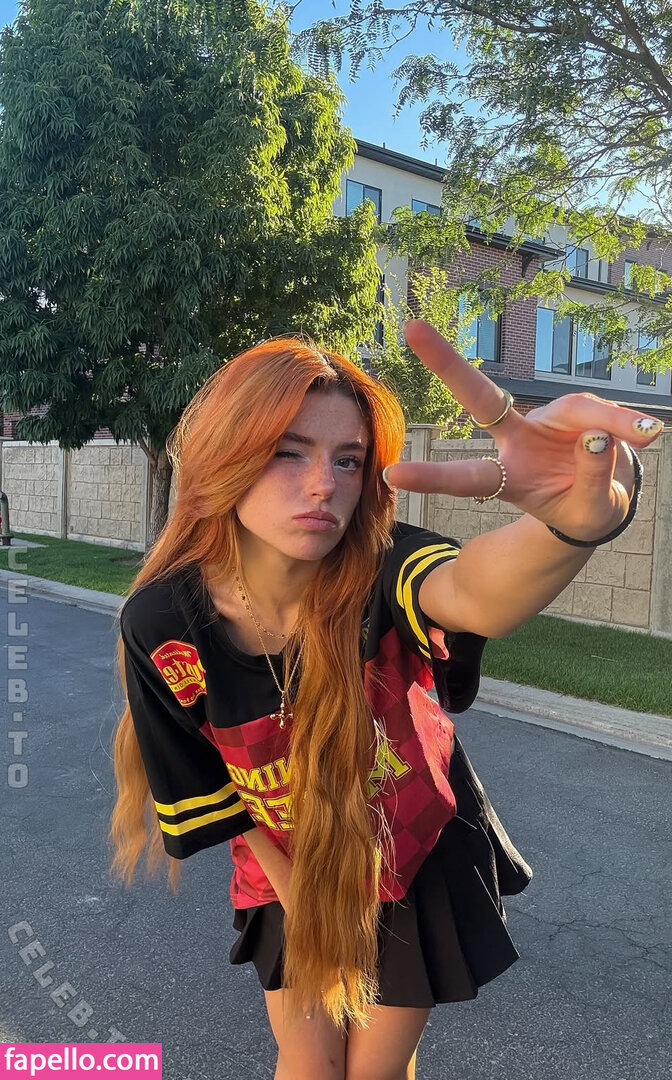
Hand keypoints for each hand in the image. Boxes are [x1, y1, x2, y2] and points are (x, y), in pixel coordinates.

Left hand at [383, 321, 663, 540]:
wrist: (605, 499)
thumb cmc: (584, 510)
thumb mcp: (591, 511)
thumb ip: (593, 479)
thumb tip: (598, 437)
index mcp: (508, 479)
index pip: (468, 476)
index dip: (433, 478)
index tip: (391, 475)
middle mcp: (516, 442)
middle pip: (482, 399)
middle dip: (448, 364)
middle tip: (413, 329)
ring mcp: (543, 420)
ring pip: (577, 409)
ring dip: (614, 422)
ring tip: (650, 436)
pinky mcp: (575, 409)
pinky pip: (603, 411)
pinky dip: (628, 423)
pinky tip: (649, 433)